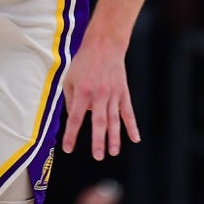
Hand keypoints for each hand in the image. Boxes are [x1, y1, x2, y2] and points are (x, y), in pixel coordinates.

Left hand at [60, 39, 138, 159]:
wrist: (104, 46)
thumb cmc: (83, 62)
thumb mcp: (69, 78)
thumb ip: (69, 99)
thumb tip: (73, 117)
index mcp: (82, 92)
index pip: (75, 118)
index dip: (71, 134)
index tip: (68, 148)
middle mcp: (98, 95)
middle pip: (98, 122)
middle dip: (98, 141)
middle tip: (98, 156)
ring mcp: (113, 95)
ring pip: (114, 120)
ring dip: (114, 138)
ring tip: (113, 152)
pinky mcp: (123, 93)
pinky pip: (128, 112)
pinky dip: (132, 126)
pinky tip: (135, 138)